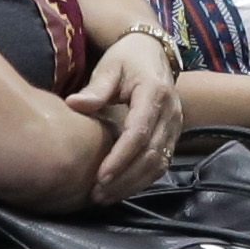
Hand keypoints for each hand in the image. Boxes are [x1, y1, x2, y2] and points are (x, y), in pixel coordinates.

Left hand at [67, 30, 181, 202]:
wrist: (152, 52)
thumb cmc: (126, 59)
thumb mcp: (110, 67)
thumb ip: (96, 88)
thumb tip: (74, 104)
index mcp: (154, 93)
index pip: (139, 133)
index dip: (121, 157)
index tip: (101, 175)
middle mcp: (171, 112)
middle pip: (151, 154)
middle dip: (125, 177)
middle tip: (97, 193)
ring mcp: (175, 126)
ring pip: (159, 164)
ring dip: (133, 184)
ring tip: (105, 196)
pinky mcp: (172, 135)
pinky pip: (161, 163)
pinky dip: (142, 179)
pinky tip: (121, 188)